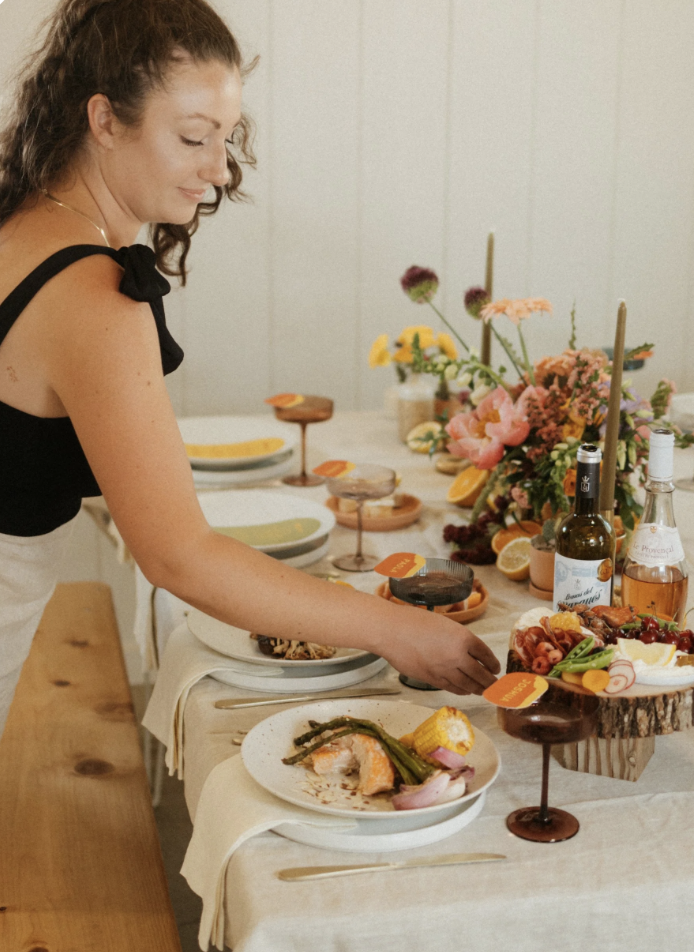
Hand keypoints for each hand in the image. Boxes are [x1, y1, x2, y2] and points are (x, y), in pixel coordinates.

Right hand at [378, 608, 499, 694]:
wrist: (392, 631)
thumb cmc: (414, 621)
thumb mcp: (443, 624)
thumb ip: (458, 638)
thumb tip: (468, 653)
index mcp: (463, 637)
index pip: (485, 655)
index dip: (493, 664)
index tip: (496, 669)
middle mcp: (457, 655)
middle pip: (480, 674)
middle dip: (490, 682)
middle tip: (495, 686)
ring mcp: (445, 670)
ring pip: (468, 685)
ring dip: (478, 689)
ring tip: (483, 691)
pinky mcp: (432, 679)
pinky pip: (452, 688)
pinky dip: (462, 691)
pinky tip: (465, 690)